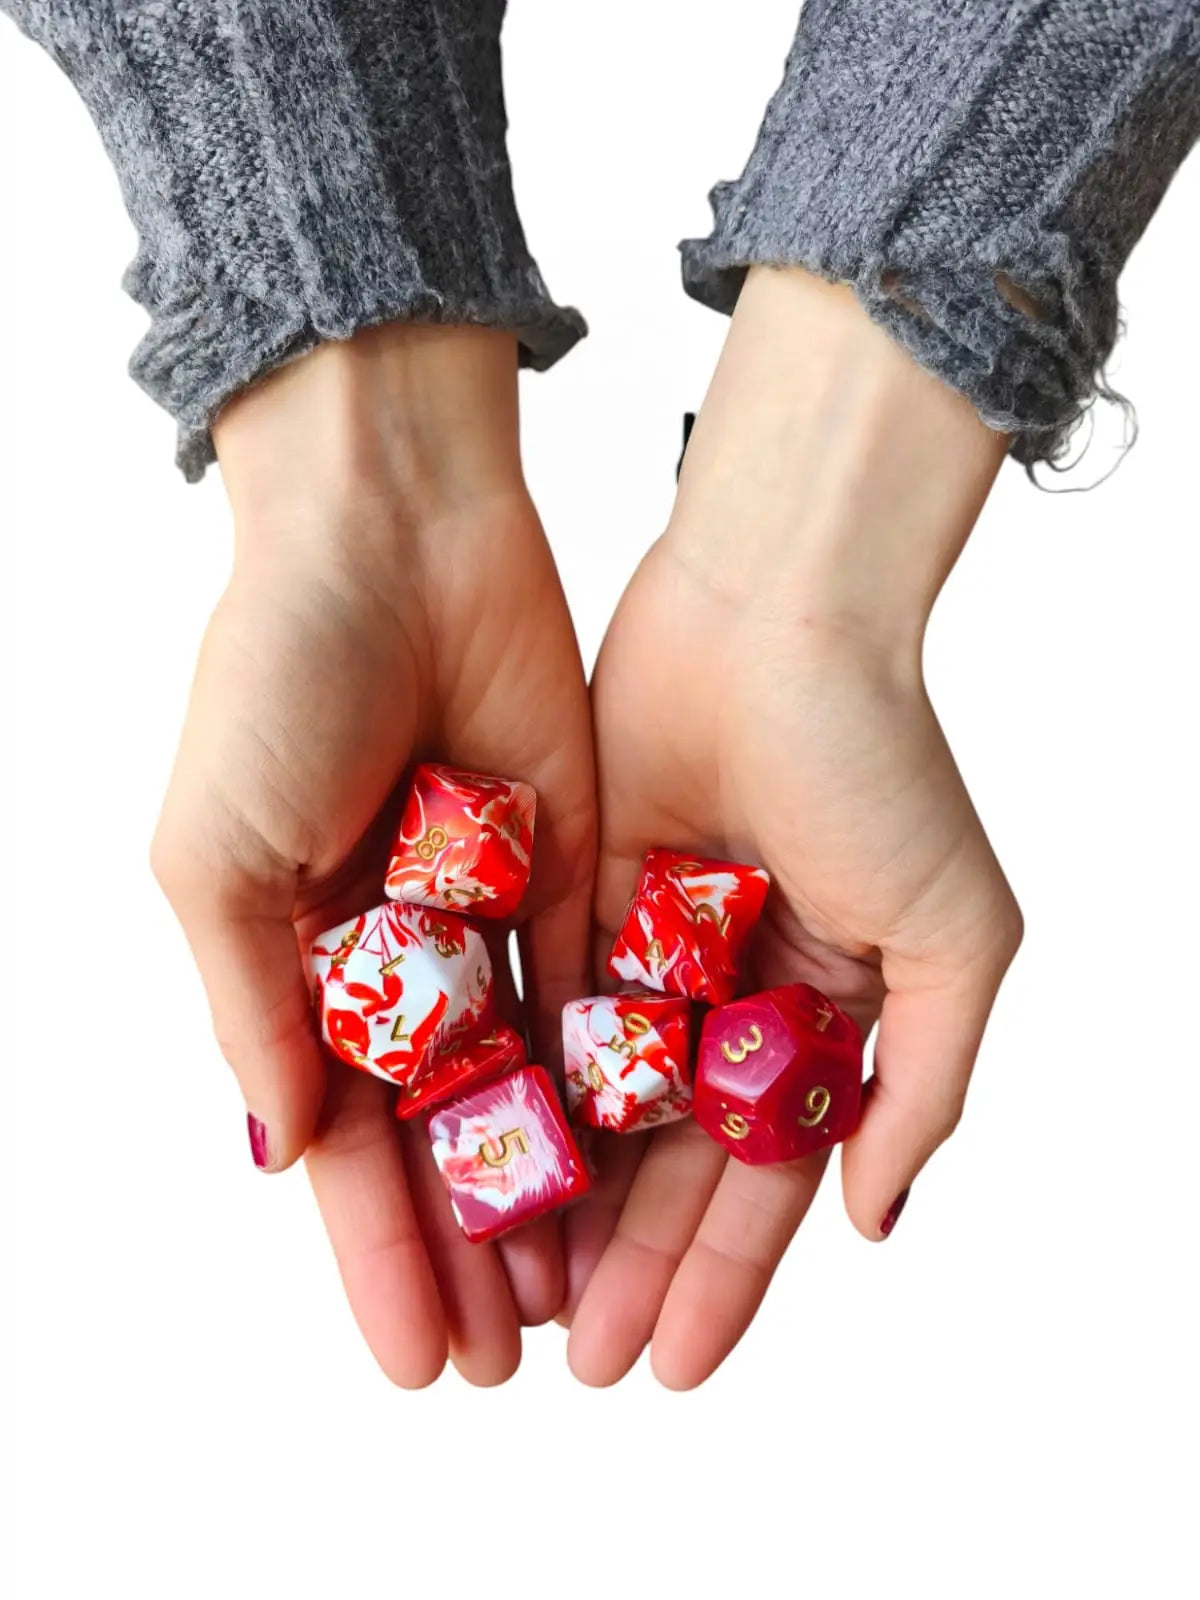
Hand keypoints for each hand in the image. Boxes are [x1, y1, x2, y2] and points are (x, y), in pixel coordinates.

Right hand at [151, 325, 595, 1385]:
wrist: (394, 536)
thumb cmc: (275, 681)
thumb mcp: (217, 855)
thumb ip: (256, 1006)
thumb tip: (289, 1153)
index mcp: (294, 958)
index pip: (341, 1141)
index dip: (374, 1252)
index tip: (410, 1357)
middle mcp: (393, 952)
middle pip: (438, 1136)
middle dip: (465, 1249)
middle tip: (503, 1366)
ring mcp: (483, 913)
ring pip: (524, 1086)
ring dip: (544, 1191)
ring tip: (574, 1303)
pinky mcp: (568, 864)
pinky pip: (592, 994)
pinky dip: (608, 1082)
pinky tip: (631, 1170)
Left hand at [564, 268, 1022, 1388]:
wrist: (775, 616)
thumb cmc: (882, 765)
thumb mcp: (957, 938)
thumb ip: (927, 1085)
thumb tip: (875, 1220)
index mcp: (827, 1015)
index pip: (769, 1177)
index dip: (728, 1275)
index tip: (678, 1364)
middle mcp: (735, 995)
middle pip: (674, 1162)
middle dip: (638, 1265)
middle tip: (589, 1368)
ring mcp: (653, 949)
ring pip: (599, 1106)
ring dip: (568, 1207)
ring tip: (524, 1309)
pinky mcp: (576, 895)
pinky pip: (542, 1016)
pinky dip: (517, 1098)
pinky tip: (482, 1179)